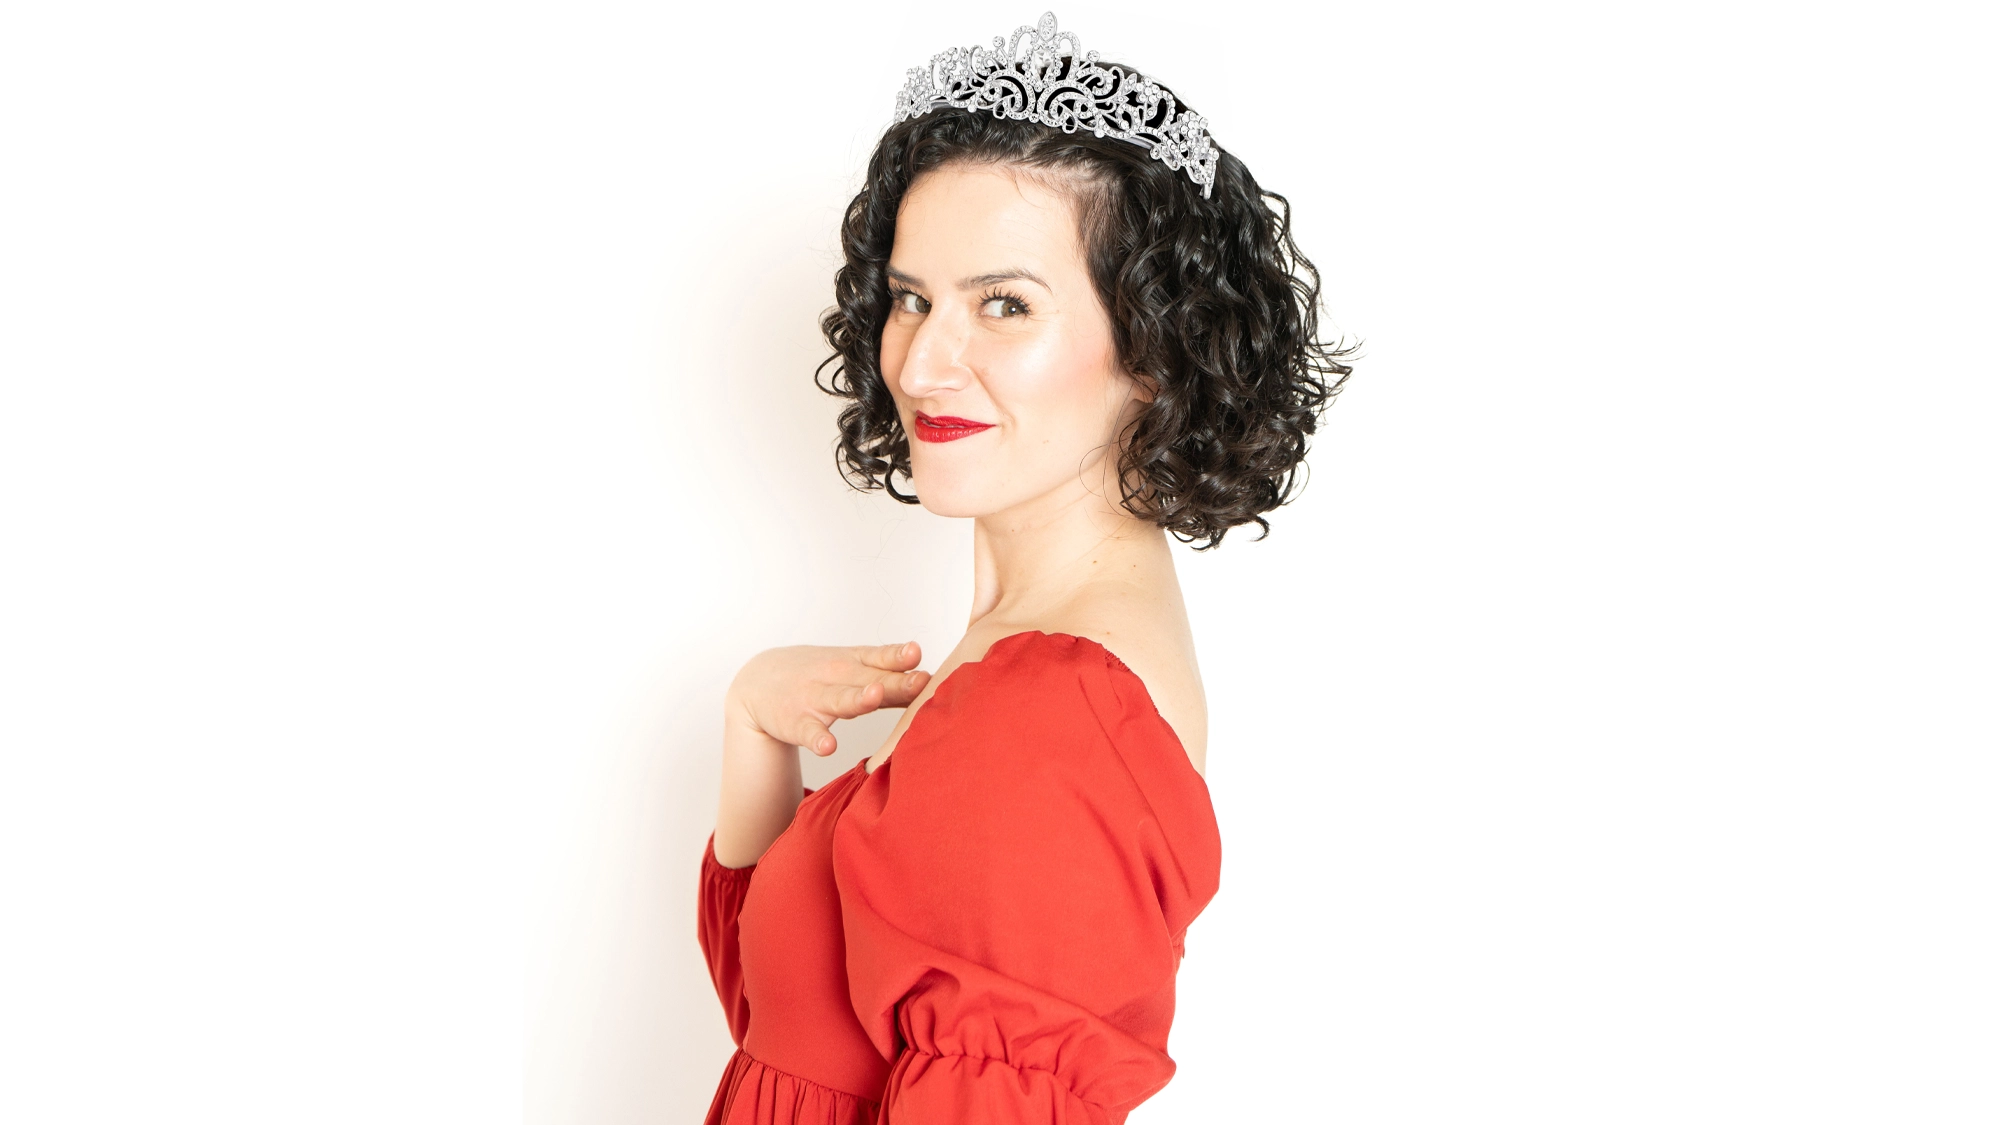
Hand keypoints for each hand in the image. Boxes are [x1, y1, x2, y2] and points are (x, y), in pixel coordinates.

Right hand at [726, 642, 931, 756]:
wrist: (757, 683)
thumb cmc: (818, 675)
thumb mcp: (852, 667)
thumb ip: (890, 674)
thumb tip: (934, 680)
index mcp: (854, 663)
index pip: (881, 658)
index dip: (900, 657)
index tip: (918, 655)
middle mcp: (837, 677)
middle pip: (870, 680)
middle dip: (895, 681)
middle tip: (919, 681)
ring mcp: (815, 699)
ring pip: (840, 700)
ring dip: (858, 699)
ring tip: (874, 697)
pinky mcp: (796, 722)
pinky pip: (809, 732)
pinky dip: (817, 739)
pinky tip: (828, 746)